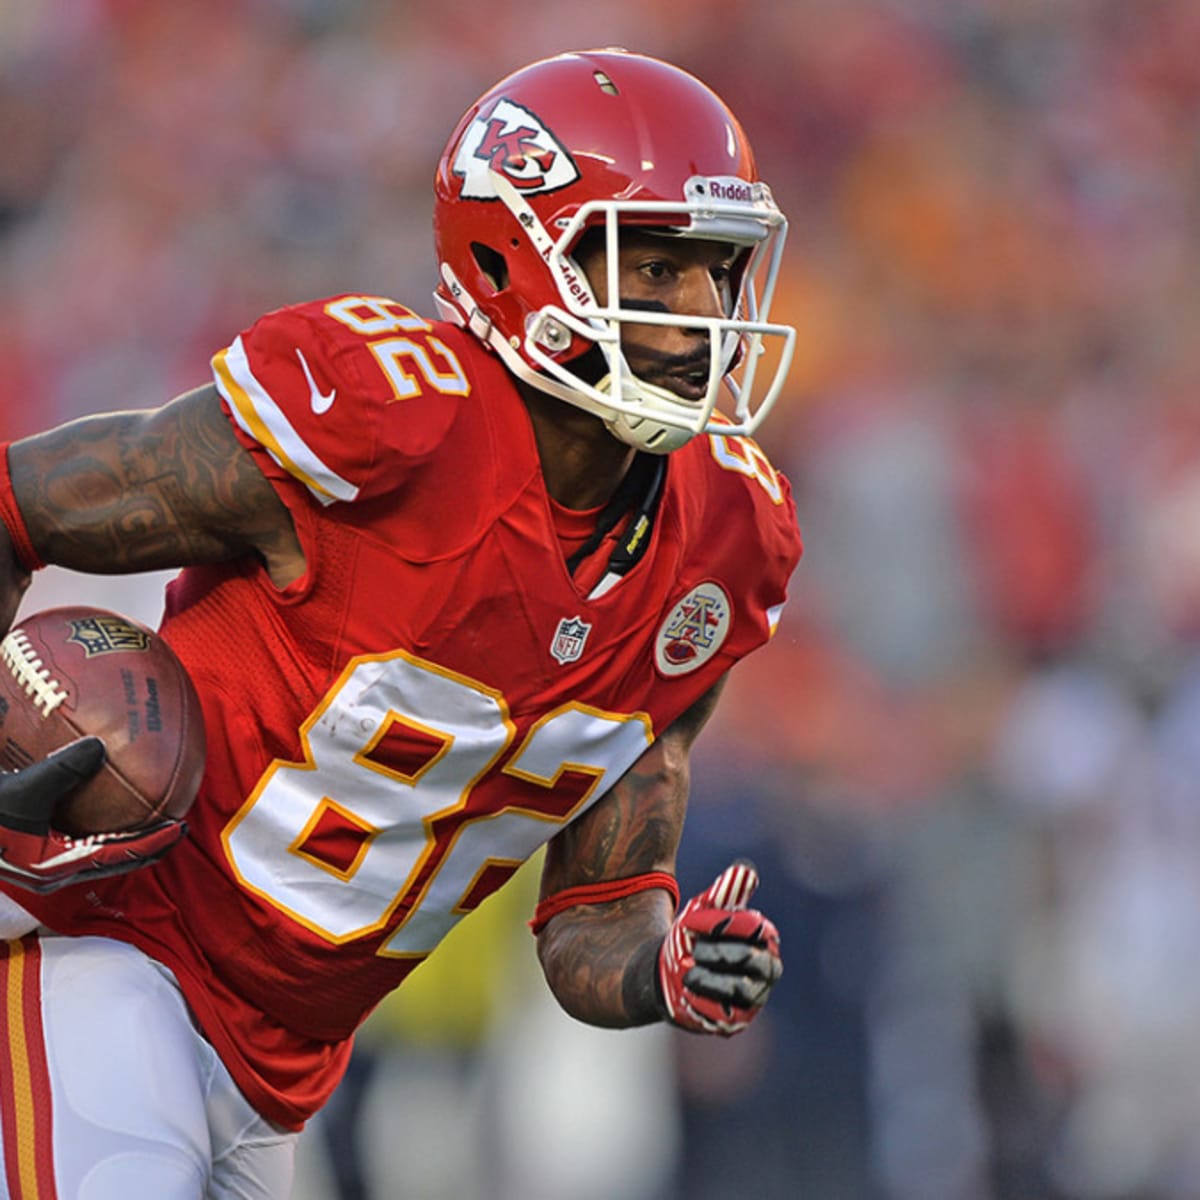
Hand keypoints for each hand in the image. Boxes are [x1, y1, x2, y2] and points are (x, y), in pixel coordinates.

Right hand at [0, 739, 185, 892]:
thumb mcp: (17, 796)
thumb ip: (60, 772)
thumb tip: (100, 746)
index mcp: (56, 866)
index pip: (121, 858)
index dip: (155, 844)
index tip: (183, 827)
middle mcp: (52, 868)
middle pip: (114, 857)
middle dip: (145, 839)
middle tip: (174, 816)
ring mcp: (39, 860)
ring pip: (94, 848)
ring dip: (120, 831)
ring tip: (146, 806)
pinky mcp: (28, 847)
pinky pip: (71, 833)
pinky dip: (90, 816)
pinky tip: (95, 791)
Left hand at [658, 860, 781, 1034]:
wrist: (675, 970)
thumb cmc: (696, 935)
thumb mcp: (704, 910)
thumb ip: (724, 892)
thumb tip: (746, 870)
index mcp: (765, 938)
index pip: (756, 928)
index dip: (725, 924)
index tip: (691, 920)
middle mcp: (767, 969)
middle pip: (753, 960)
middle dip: (721, 954)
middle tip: (694, 951)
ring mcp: (755, 997)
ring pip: (742, 991)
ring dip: (712, 981)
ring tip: (687, 975)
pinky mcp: (738, 1021)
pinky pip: (727, 1016)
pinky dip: (703, 1004)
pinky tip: (686, 995)